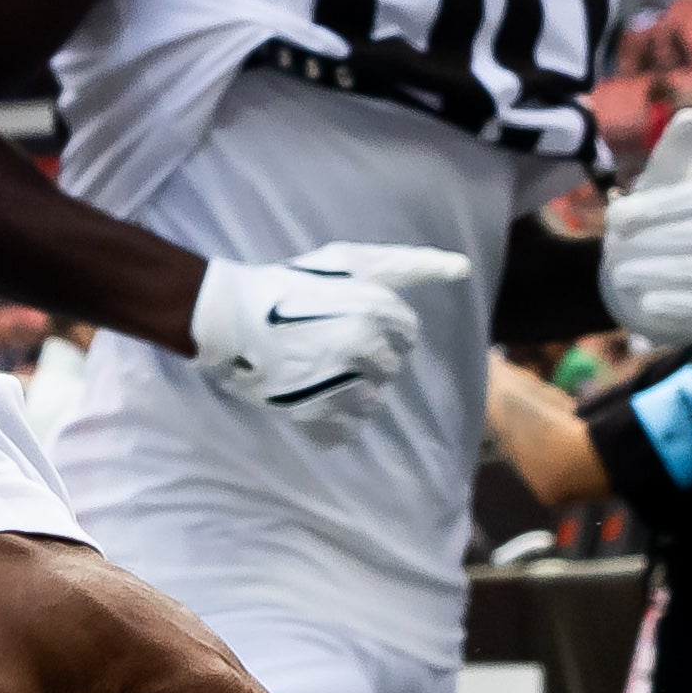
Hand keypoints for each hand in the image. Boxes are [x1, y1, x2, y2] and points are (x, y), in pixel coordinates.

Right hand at [186, 242, 472, 431]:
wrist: (228, 317)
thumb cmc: (290, 283)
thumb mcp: (348, 261)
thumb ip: (408, 264)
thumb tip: (463, 267)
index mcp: (376, 309)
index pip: (407, 332)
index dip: (379, 325)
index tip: (345, 316)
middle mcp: (365, 348)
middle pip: (391, 368)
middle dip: (365, 357)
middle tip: (324, 340)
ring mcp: (341, 386)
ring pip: (373, 402)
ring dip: (350, 389)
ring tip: (315, 368)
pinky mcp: (317, 418)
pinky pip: (348, 432)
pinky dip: (332, 419)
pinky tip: (310, 394)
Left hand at [597, 110, 691, 351]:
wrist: (643, 274)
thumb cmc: (652, 221)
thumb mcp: (655, 186)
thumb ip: (673, 153)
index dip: (657, 208)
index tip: (617, 219)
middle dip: (654, 243)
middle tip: (614, 252)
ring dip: (659, 274)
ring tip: (621, 277)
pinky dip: (677, 306)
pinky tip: (647, 304)